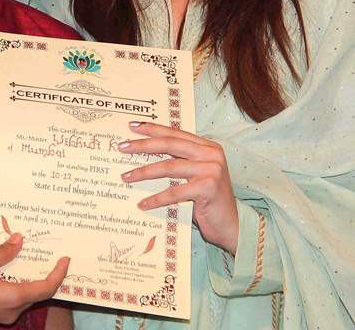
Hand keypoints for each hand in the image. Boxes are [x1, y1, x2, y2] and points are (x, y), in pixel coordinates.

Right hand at [0, 234, 69, 326]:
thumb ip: (4, 251)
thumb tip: (20, 239)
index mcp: (13, 298)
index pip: (46, 288)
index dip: (59, 274)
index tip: (65, 259)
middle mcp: (12, 310)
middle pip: (38, 293)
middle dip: (47, 273)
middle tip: (52, 253)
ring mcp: (3, 314)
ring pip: (26, 295)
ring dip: (32, 277)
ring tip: (34, 256)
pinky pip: (15, 298)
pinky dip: (19, 282)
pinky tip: (14, 267)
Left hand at [119, 122, 238, 254]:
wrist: (232, 226)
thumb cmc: (208, 201)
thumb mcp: (195, 175)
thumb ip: (179, 162)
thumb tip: (144, 153)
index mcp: (207, 146)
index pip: (175, 133)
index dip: (153, 129)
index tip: (132, 127)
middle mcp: (211, 154)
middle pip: (170, 144)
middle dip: (143, 145)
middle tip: (122, 147)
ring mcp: (211, 170)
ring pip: (169, 167)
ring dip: (144, 172)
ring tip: (126, 177)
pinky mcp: (208, 188)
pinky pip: (175, 192)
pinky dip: (156, 198)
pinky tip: (143, 203)